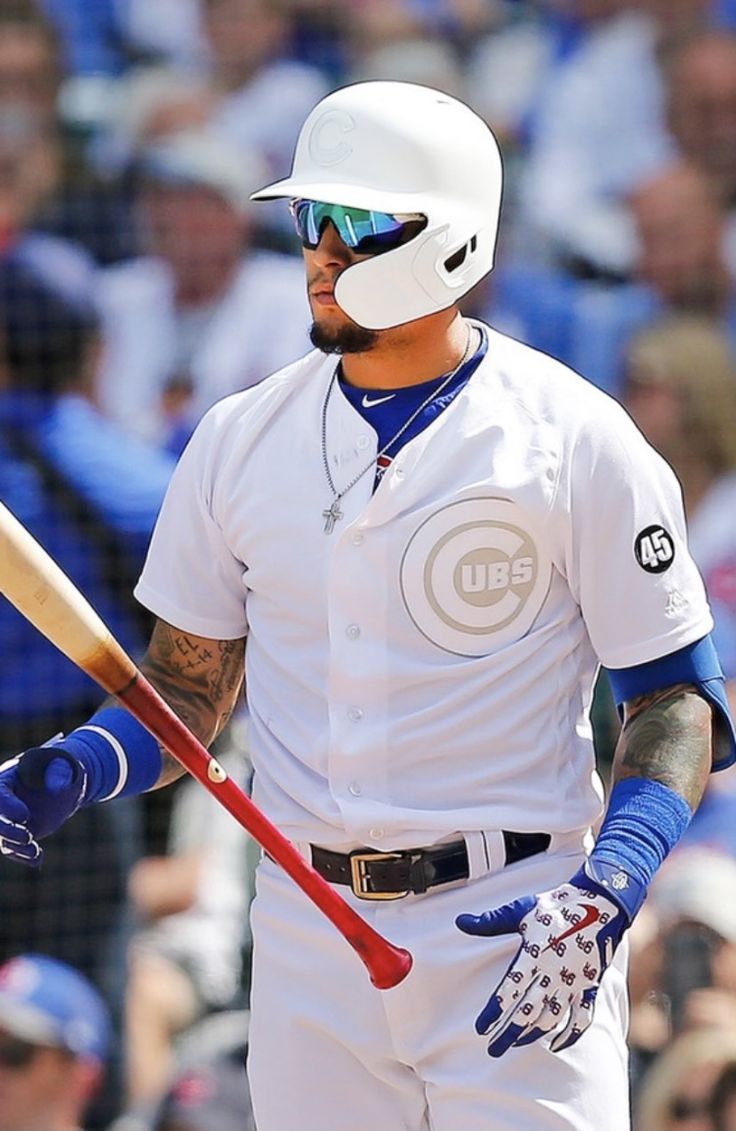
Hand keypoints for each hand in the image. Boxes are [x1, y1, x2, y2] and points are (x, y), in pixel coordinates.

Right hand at [0, 746, 86, 865]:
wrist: (62, 781)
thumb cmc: (59, 766)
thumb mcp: (62, 764)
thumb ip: (60, 772)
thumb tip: (58, 788)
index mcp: (7, 779)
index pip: (0, 796)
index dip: (8, 806)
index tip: (25, 815)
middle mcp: (3, 802)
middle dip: (8, 831)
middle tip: (28, 837)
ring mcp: (10, 819)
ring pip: (4, 839)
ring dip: (17, 848)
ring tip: (35, 853)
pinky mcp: (18, 833)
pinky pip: (15, 849)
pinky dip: (25, 856)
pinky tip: (38, 859)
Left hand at [456, 860, 644, 1056]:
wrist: (601, 903)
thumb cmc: (557, 906)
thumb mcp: (521, 910)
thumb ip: (491, 922)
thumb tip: (460, 922)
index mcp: (534, 956)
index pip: (509, 991)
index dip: (494, 1012)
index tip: (481, 1028)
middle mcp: (553, 974)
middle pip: (527, 1012)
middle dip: (508, 1033)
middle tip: (492, 1049)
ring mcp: (573, 983)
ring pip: (551, 1018)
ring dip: (533, 1034)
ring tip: (517, 1043)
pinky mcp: (590, 986)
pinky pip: (582, 1018)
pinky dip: (571, 1035)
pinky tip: (557, 1044)